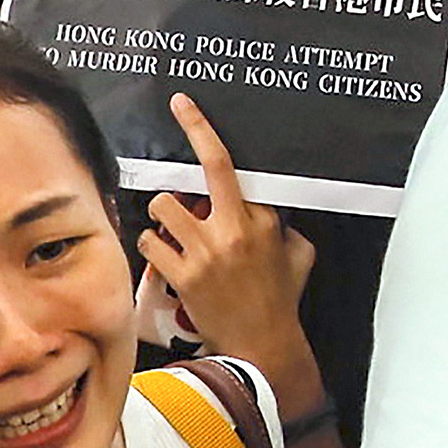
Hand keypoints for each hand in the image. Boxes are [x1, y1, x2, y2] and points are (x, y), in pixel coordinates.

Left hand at [139, 94, 317, 381]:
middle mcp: (230, 229)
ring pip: (160, 211)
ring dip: (161, 220)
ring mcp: (203, 253)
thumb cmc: (281, 298)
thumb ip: (280, 225)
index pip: (224, 164)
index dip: (199, 129)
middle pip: (187, 183)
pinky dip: (153, 249)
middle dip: (177, 184)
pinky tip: (166, 260)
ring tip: (173, 235)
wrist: (264, 344)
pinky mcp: (182, 277)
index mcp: (259, 217)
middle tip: (181, 197)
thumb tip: (264, 211)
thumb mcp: (298, 253)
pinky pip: (149, 246)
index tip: (181, 103)